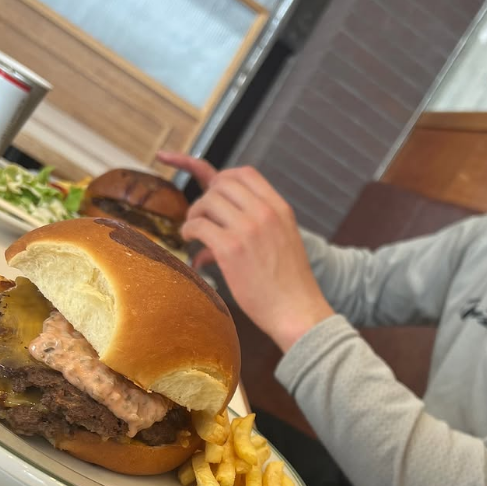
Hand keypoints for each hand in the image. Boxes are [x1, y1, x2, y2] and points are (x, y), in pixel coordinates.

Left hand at [156, 151, 333, 351]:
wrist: (297, 312)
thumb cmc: (289, 285)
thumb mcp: (284, 241)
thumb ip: (260, 225)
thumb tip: (226, 223)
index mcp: (280, 209)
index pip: (246, 173)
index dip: (223, 178)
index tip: (213, 192)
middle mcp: (264, 213)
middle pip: (222, 184)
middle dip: (206, 196)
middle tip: (200, 215)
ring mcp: (247, 229)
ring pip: (208, 201)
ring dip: (195, 213)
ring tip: (193, 230)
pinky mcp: (230, 249)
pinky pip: (199, 226)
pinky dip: (189, 230)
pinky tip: (190, 239)